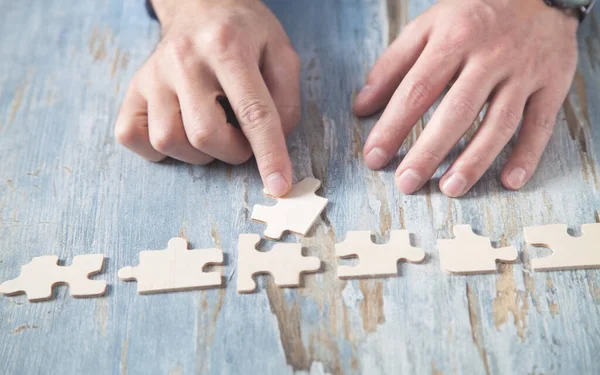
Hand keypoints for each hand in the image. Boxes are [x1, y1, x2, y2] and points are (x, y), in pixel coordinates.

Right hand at [115, 0, 300, 195]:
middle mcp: (184, 60)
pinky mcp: (134, 88)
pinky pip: (133, 137)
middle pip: (205, 135)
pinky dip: (158, 149)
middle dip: (232, 152)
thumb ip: (286, 98)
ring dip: (199, 153)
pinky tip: (180, 131)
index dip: (269, 154)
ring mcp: (153, 75)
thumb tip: (275, 142)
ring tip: (212, 130)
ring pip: (168, 141)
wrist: (199, 3)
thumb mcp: (281, 51)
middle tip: (241, 138)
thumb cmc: (244, 32)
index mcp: (228, 47)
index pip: (253, 112)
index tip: (279, 186)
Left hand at [354, 0, 578, 196]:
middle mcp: (490, 57)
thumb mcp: (429, 25)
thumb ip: (393, 65)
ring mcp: (524, 71)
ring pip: (500, 122)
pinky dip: (528, 153)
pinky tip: (511, 181)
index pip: (417, 90)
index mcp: (454, 39)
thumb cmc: (476, 12)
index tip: (374, 157)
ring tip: (450, 188)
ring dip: (476, 159)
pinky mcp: (553, 83)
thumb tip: (362, 106)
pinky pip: (541, 123)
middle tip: (407, 183)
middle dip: (429, 151)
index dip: (393, 126)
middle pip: (456, 111)